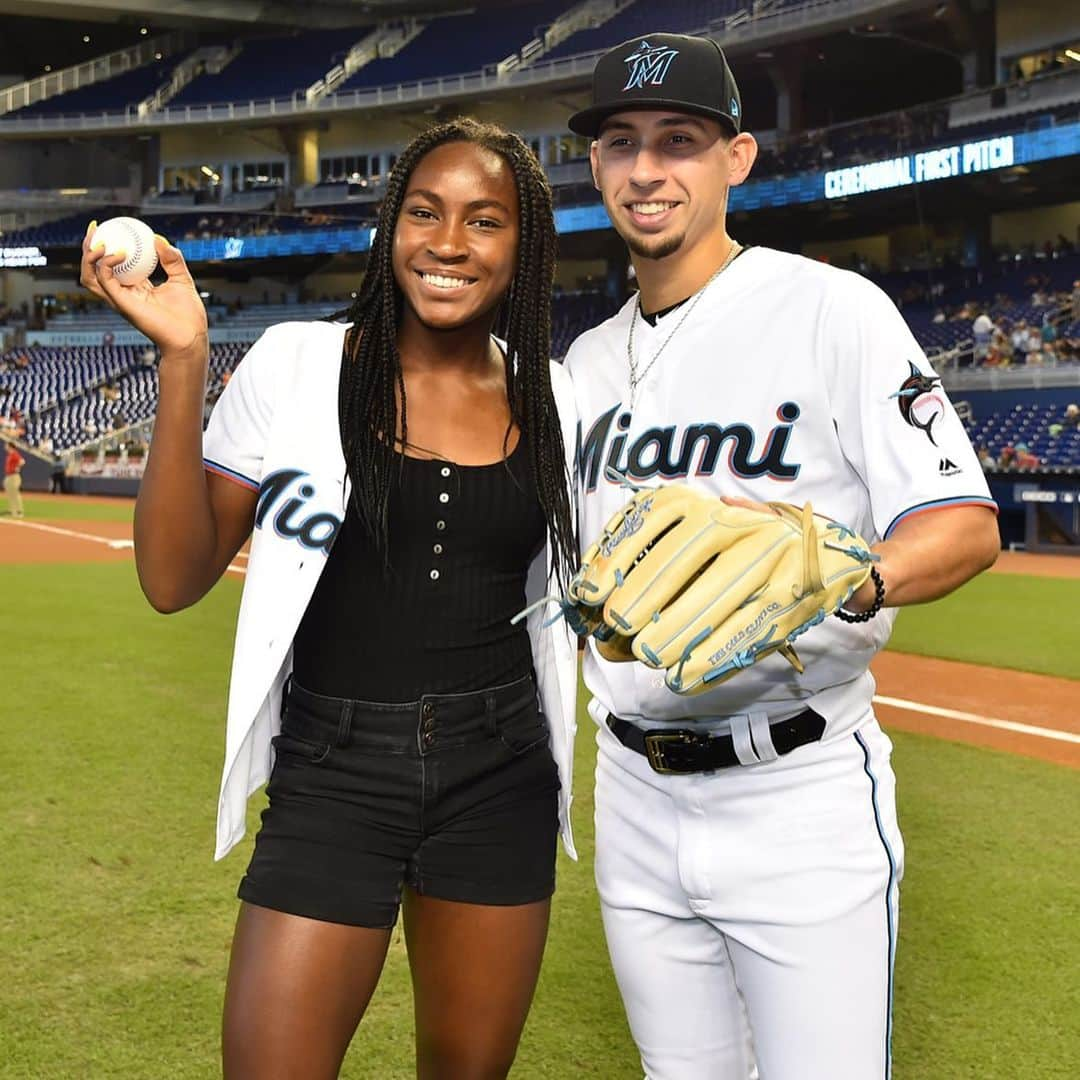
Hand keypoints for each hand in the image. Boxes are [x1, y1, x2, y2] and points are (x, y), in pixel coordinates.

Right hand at [80, 220, 208, 358]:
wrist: (191, 337)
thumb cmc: (189, 315)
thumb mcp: (182, 279)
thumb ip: (172, 259)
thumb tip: (158, 238)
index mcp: (136, 287)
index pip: (112, 265)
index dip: (105, 246)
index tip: (108, 226)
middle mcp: (123, 294)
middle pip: (94, 269)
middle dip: (87, 247)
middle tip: (94, 228)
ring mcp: (120, 300)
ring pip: (90, 276)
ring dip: (88, 256)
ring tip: (99, 240)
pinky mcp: (122, 304)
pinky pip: (105, 280)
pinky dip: (107, 264)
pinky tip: (120, 253)